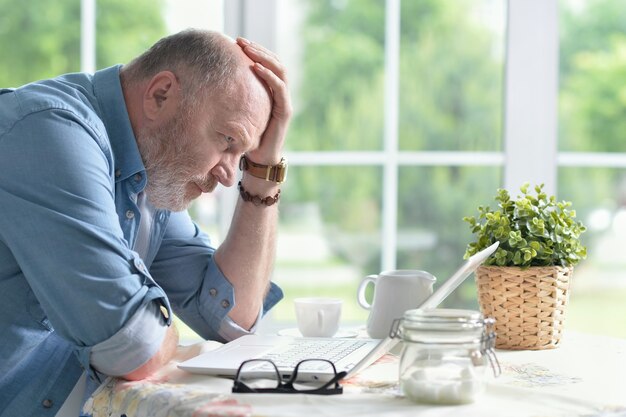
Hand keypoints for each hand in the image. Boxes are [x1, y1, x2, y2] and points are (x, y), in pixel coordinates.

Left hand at [237, 37, 291, 164]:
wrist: (259, 160)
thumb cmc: (245, 138)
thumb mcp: (235, 114)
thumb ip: (228, 100)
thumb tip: (203, 84)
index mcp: (270, 92)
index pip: (267, 64)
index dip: (254, 51)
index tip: (236, 42)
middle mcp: (279, 94)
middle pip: (275, 63)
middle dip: (258, 49)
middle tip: (240, 41)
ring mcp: (284, 102)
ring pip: (280, 71)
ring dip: (264, 57)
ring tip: (248, 49)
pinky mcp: (285, 111)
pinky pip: (280, 89)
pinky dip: (269, 76)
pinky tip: (256, 68)